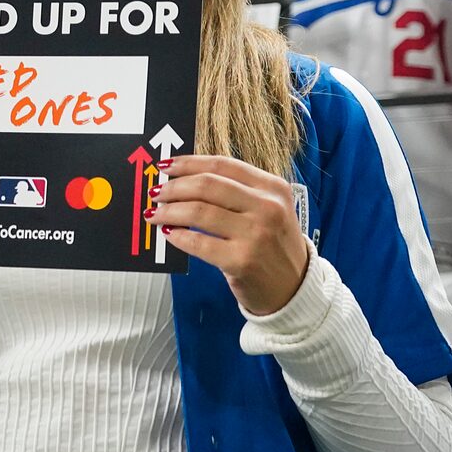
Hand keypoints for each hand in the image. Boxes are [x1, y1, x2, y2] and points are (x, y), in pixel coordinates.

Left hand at [154, 155, 311, 316]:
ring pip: (199, 212)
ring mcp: (256, 235)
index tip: (166, 166)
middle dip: (174, 187)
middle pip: (207, 185)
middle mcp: (267, 207)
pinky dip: (177, 236)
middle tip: (157, 193)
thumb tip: (187, 178)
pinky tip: (168, 233)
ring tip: (156, 213)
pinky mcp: (242, 261)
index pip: (222, 165)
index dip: (188, 163)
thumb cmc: (274, 246)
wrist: (295, 289)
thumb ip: (236, 192)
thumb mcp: (268, 210)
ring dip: (170, 211)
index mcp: (273, 188)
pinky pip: (198, 243)